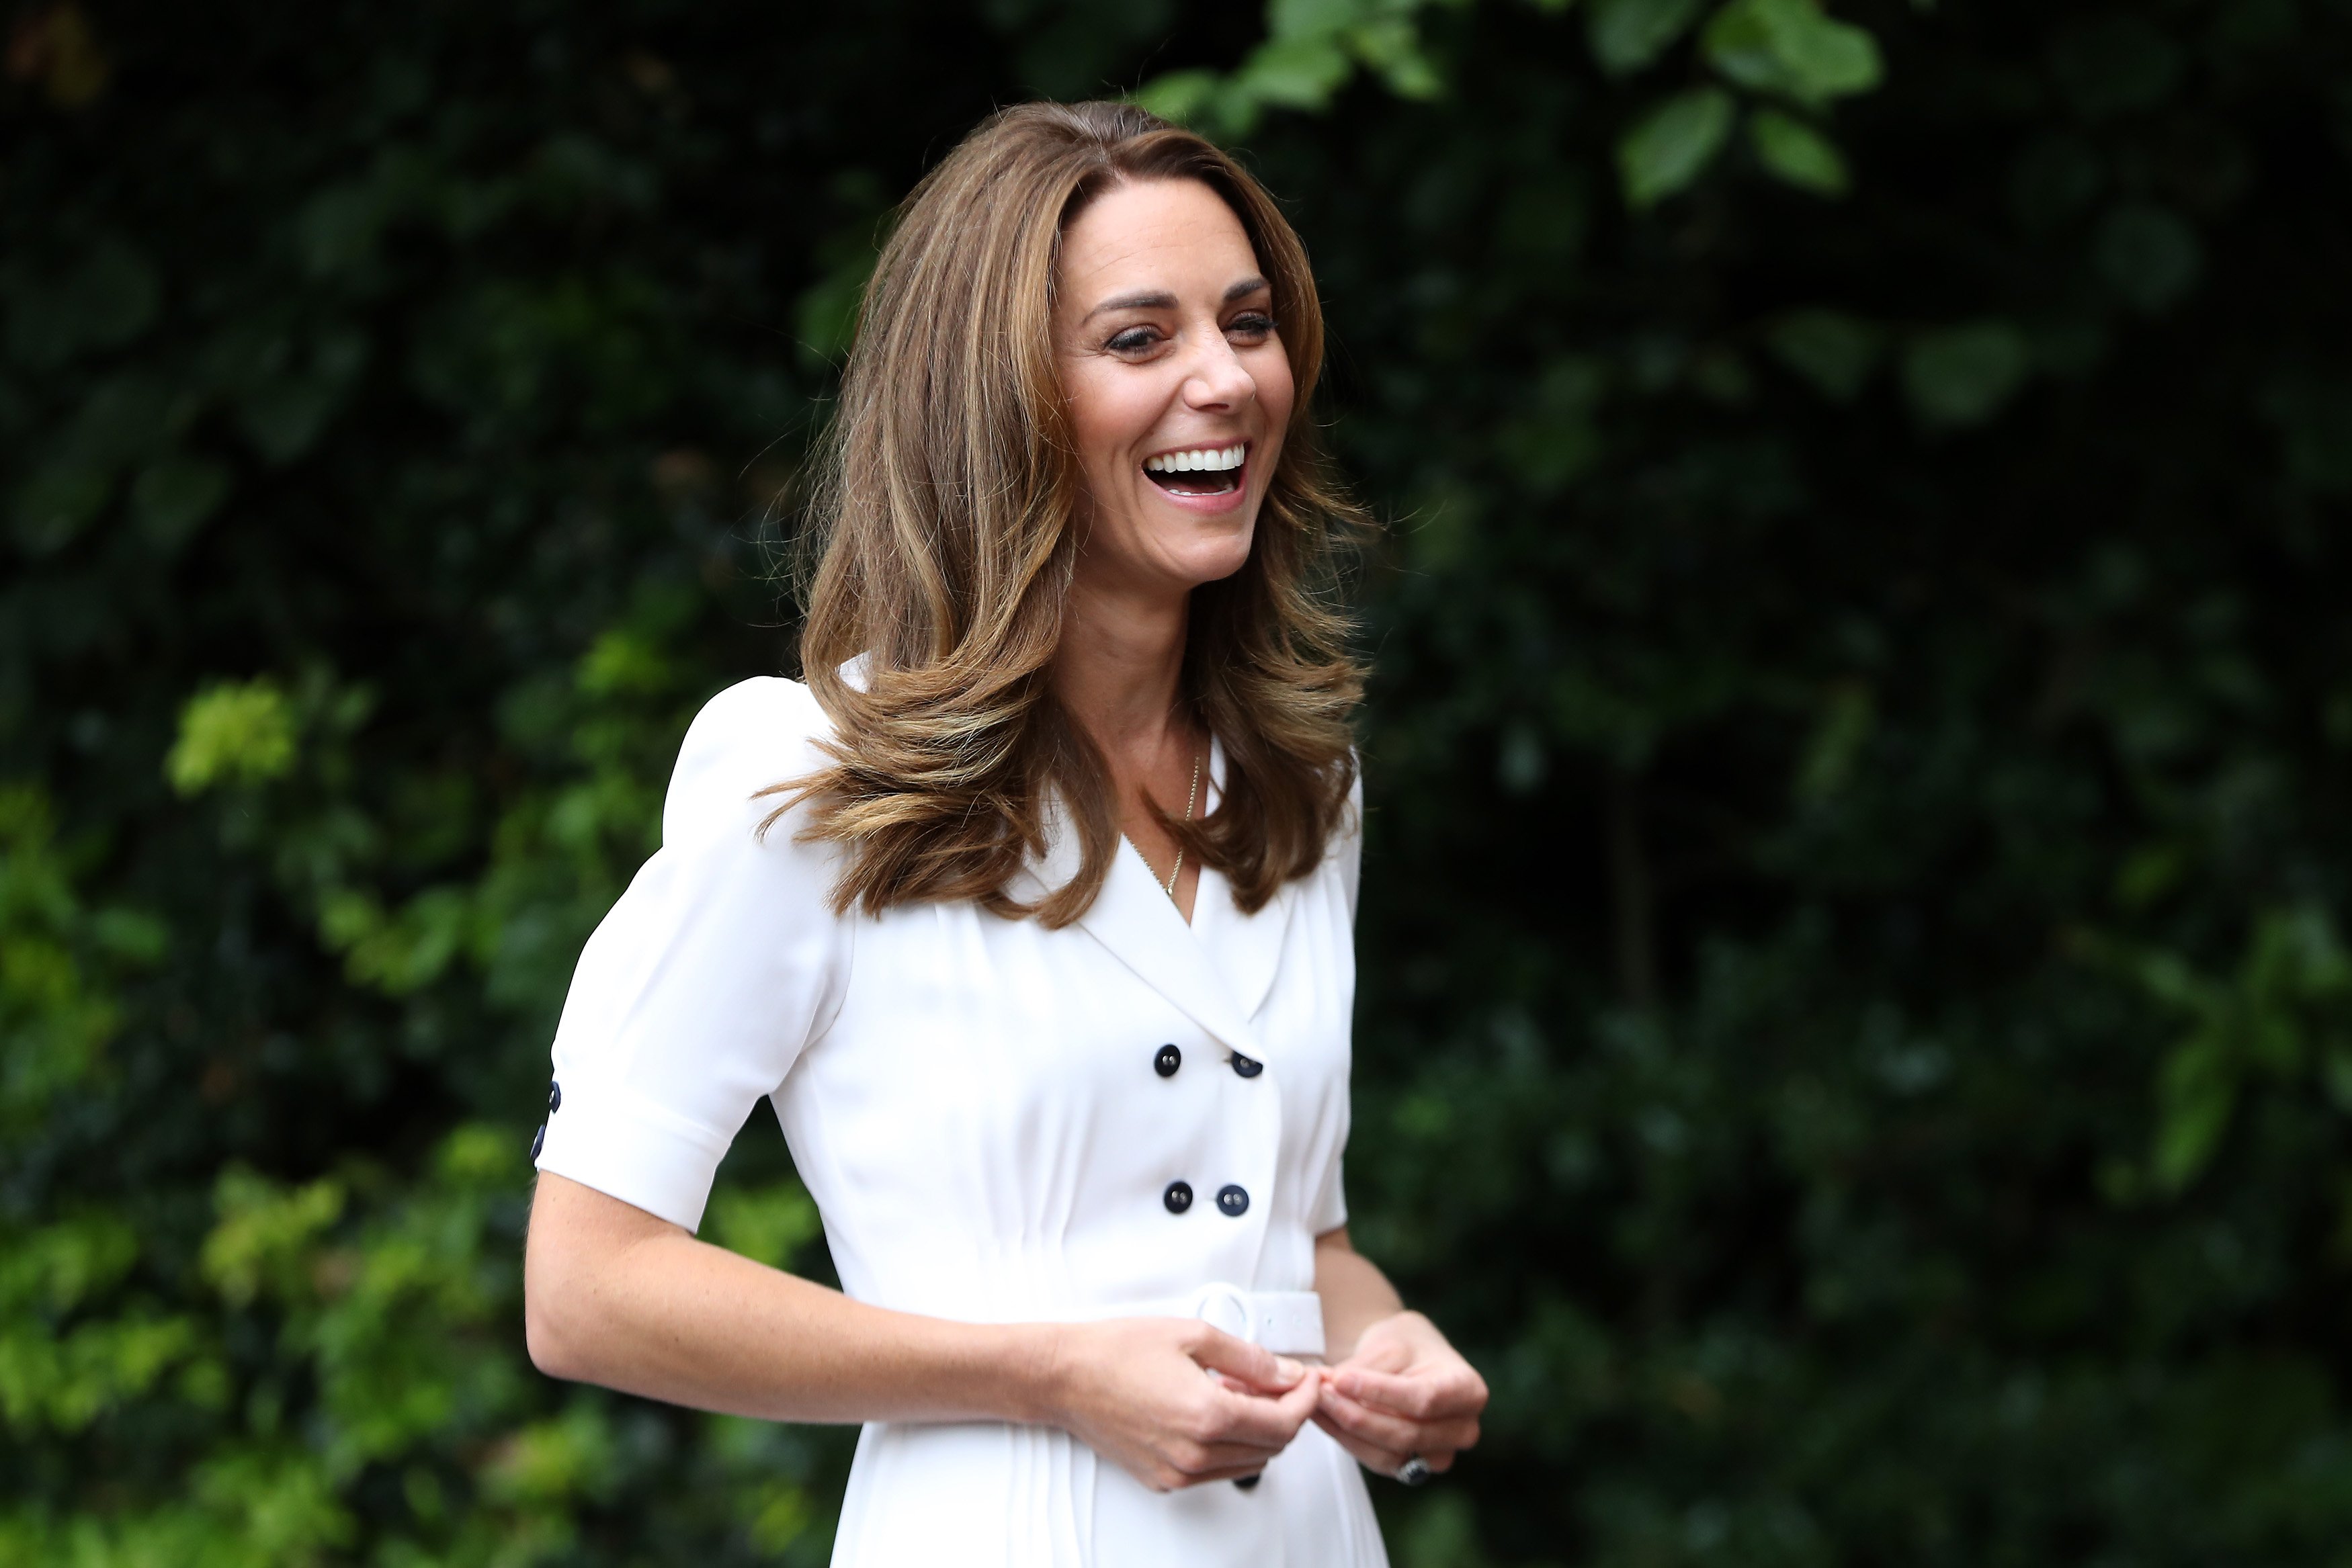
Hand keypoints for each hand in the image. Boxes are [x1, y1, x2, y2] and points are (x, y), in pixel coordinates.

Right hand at [1041, 1317, 1322, 1490]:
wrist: (1065, 1377)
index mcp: (1207, 1416)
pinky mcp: (1163, 1481)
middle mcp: (1195, 1453)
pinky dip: (1230, 1446)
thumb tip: (1288, 1374)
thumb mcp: (1194, 1336)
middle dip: (1286, 1413)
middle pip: (1272, 1446)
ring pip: (1249, 1462)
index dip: (1305, 1398)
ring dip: (1259, 1431)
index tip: (1307, 1378)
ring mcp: (1178, 1473)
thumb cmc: (1118, 1351)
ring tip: (1241, 1393)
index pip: (1284, 1422)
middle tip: (1279, 1381)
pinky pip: (1217, 1471)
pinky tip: (1215, 1413)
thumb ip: (1250, 1359)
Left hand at [1312, 1311, 1485, 1479]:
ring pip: (1388, 1454)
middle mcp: (1462, 1428)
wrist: (1409, 1358)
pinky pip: (1377, 1461)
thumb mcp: (1391, 1343)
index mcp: (1468, 1390)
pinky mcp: (1413, 1466)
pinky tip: (1324, 1418)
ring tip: (1314, 1403)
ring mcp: (1440, 1453)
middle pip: (1406, 1433)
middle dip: (1355, 1414)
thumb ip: (1365, 1369)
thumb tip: (1331, 1385)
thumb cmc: (1407, 1346)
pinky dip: (1346, 1440)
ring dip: (1345, 1430)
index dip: (1380, 1392)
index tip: (1341, 1379)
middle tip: (1318, 1392)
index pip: (1425, 1399)